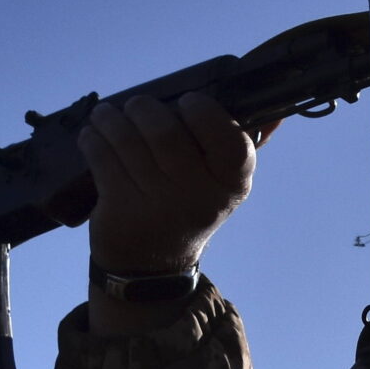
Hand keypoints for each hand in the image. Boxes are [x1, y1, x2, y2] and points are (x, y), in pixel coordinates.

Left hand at [79, 92, 258, 280]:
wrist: (152, 266)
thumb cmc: (188, 207)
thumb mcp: (222, 185)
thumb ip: (244, 145)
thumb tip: (276, 113)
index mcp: (231, 184)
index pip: (228, 136)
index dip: (203, 110)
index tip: (187, 102)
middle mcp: (198, 196)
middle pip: (165, 130)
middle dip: (144, 108)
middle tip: (138, 107)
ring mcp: (158, 204)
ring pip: (127, 138)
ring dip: (111, 118)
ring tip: (108, 116)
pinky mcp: (121, 208)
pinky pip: (101, 156)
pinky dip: (93, 138)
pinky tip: (94, 135)